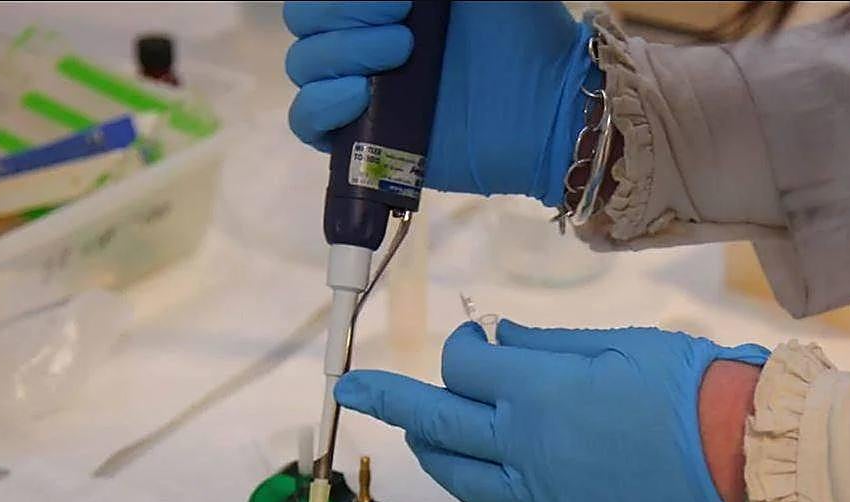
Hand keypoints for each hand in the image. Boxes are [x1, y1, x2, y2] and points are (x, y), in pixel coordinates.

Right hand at [283, 1, 596, 206]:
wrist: (546, 105)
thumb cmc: (520, 33)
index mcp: (380, 5)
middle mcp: (362, 41)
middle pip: (304, 23)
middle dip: (344, 18)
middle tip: (404, 30)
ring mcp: (360, 90)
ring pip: (302, 67)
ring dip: (341, 55)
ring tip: (400, 58)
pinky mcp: (364, 140)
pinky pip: (306, 123)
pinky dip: (320, 106)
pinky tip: (360, 97)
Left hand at [335, 321, 768, 501]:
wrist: (749, 456)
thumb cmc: (690, 386)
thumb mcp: (618, 342)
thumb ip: (546, 345)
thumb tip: (491, 338)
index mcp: (537, 392)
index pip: (463, 367)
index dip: (459, 349)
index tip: (470, 344)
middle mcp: (525, 448)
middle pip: (437, 423)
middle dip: (388, 400)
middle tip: (353, 388)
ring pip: (462, 482)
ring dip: (436, 455)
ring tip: (425, 441)